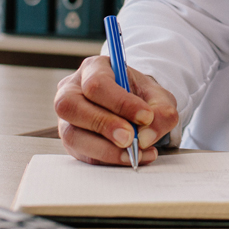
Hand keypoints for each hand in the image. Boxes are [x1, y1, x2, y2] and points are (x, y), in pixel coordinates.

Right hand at [54, 55, 177, 165]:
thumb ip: (161, 112)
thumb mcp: (159, 96)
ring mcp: (67, 118)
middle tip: (131, 139)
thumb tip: (146, 137)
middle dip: (104, 125)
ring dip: (105, 149)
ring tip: (135, 153)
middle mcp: (71, 90)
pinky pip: (81, 154)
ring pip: (72, 135)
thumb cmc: (142, 96)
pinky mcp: (71, 141)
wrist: (136, 109)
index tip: (145, 117)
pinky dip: (108, 160)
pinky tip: (130, 158)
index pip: (97, 83)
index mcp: (94, 68)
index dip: (120, 102)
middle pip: (71, 106)